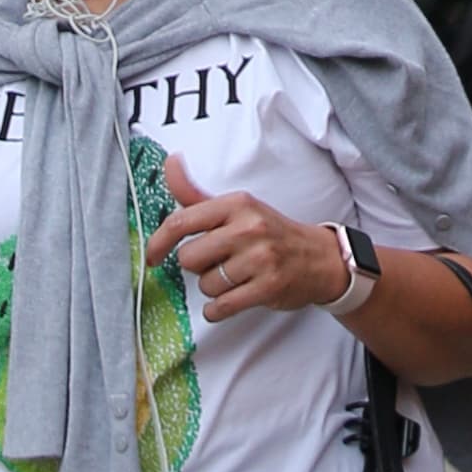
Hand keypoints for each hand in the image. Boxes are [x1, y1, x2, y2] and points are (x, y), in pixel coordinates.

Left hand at [153, 170, 348, 319]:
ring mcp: (260, 258)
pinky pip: (221, 306)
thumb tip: (169, 162)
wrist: (319, 258)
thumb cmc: (270, 232)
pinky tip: (228, 300)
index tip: (152, 257)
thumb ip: (196, 194)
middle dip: (198, 266)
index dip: (158, 242)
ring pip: (206, 284)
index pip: (181, 222)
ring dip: (213, 287)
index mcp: (237, 204)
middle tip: (219, 262)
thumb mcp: (237, 208)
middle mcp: (248, 228)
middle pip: (189, 258)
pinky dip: (217, 309)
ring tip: (235, 277)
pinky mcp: (268, 287)